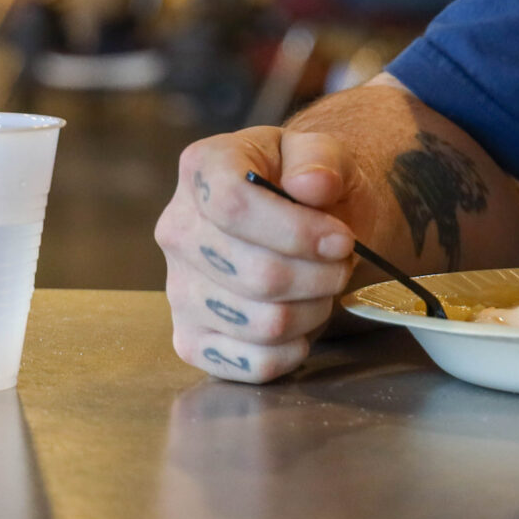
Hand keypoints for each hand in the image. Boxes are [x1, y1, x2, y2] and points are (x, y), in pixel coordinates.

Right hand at [155, 125, 364, 382]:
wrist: (304, 221)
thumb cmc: (309, 186)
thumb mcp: (324, 153)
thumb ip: (321, 158)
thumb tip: (312, 185)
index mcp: (202, 169)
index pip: (232, 206)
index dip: (297, 231)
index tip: (342, 240)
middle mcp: (177, 230)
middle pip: (254, 273)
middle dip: (318, 275)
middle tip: (341, 264)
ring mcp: (177, 289)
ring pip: (260, 323)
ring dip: (312, 310)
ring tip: (323, 287)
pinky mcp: (190, 339)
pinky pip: (249, 365)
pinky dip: (292, 351)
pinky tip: (303, 324)